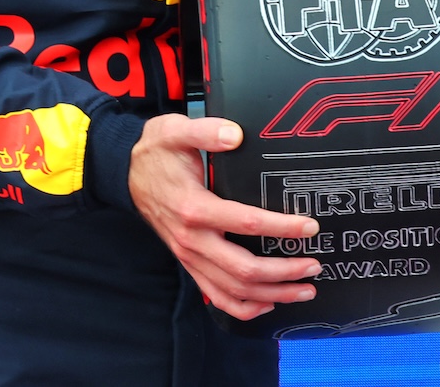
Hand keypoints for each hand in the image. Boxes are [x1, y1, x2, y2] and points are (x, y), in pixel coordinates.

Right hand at [130, 114, 322, 319]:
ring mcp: (189, 256)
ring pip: (233, 289)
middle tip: (314, 264)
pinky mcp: (189, 262)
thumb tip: (235, 135)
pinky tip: (267, 305)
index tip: (309, 226)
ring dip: (272, 295)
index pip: (245, 223)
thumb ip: (206, 131)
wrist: (126, 174)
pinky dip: (243, 307)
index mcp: (193, 207)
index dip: (281, 227)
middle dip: (283, 272)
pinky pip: (216, 295)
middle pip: (243, 269)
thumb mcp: (175, 131)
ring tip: (303, 290)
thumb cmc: (156, 153)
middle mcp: (191, 239)